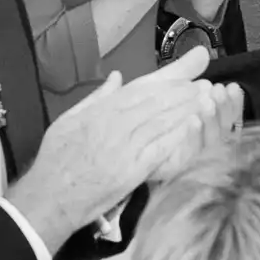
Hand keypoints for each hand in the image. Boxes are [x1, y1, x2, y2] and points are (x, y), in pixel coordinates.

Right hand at [5, 48, 237, 246]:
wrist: (49, 196)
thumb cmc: (56, 159)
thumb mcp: (68, 119)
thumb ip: (96, 98)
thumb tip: (117, 78)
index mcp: (102, 109)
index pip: (144, 86)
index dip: (173, 74)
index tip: (196, 63)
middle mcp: (115, 122)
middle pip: (158, 100)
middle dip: (186, 90)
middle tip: (210, 83)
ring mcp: (124, 146)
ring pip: (162, 121)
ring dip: (188, 109)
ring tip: (211, 101)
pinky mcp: (131, 170)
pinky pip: (160, 149)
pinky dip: (179, 137)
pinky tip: (196, 128)